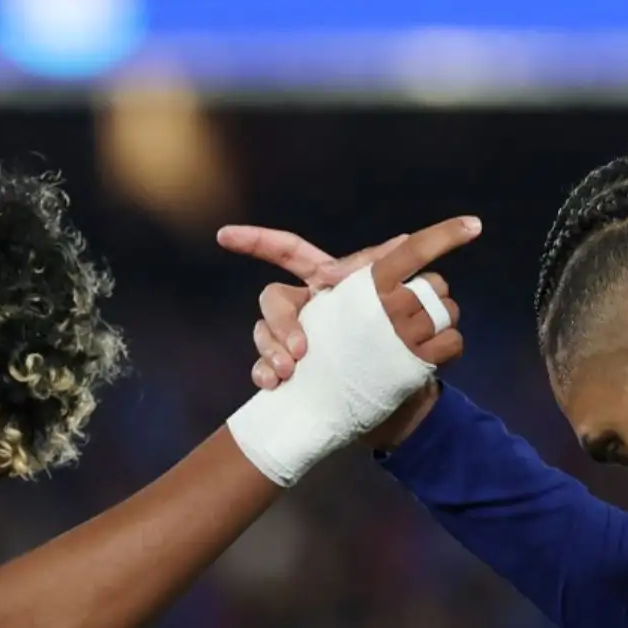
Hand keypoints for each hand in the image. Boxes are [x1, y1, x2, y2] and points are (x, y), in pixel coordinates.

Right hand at [219, 223, 467, 446]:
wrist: (394, 392)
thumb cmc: (387, 336)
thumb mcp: (388, 302)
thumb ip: (385, 272)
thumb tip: (403, 241)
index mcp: (320, 281)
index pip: (287, 252)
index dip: (257, 241)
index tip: (224, 235)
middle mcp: (301, 307)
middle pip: (272, 299)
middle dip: (281, 321)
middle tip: (300, 348)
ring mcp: (290, 340)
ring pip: (263, 335)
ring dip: (271, 351)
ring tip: (290, 371)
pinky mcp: (289, 372)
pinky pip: (263, 368)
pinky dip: (264, 374)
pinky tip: (275, 385)